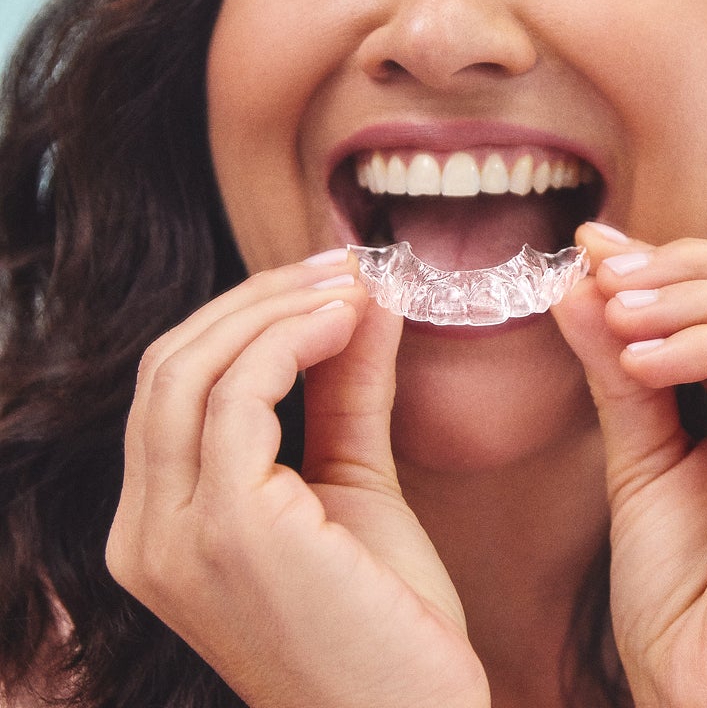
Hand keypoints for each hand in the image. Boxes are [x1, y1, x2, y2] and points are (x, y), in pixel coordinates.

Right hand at [106, 254, 487, 707]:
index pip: (172, 387)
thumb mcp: (353, 485)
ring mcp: (176, 535)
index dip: (245, 317)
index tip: (329, 278)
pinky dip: (293, 337)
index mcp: (159, 530)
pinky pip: (240, 393)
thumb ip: (343, 394)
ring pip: (192, 367)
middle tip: (346, 263)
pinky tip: (350, 320)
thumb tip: (358, 297)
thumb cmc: (387, 620)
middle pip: (170, 365)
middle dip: (259, 296)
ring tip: (356, 282)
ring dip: (279, 304)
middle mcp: (143, 536)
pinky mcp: (229, 529)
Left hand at [552, 225, 706, 707]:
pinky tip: (638, 358)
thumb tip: (581, 278)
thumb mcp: (646, 462)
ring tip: (612, 309)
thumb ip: (625, 373)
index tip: (597, 252)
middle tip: (601, 268)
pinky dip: (706, 344)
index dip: (689, 263)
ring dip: (693, 294)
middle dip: (692, 263)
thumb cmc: (686, 609)